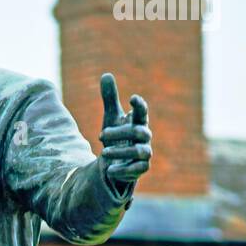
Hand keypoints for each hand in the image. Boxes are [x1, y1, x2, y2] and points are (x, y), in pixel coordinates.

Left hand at [98, 72, 151, 186]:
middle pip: (138, 132)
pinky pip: (138, 170)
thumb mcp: (111, 117)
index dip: (140, 105)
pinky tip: (109, 170)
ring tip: (103, 153)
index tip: (132, 97)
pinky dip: (123, 170)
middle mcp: (144, 137)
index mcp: (138, 122)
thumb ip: (110, 98)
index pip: (142, 112)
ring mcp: (144, 153)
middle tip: (100, 135)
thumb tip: (106, 75)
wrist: (115, 161)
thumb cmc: (116, 136)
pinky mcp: (141, 169)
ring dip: (121, 152)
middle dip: (119, 133)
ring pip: (139, 152)